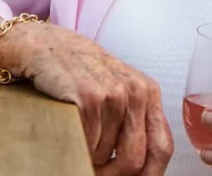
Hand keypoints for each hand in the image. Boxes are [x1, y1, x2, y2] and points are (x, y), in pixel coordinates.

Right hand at [3, 22, 172, 174]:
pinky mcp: (88, 98)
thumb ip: (134, 123)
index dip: (149, 175)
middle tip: (97, 169)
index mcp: (148, 93)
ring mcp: (113, 94)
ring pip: (105, 156)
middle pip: (133, 161)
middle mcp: (136, 92)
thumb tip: (141, 170)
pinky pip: (86, 145)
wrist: (49, 48)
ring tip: (82, 136)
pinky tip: (72, 126)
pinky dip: (77, 146)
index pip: (162, 148)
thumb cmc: (84, 75)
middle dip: (113, 174)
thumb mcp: (119, 92)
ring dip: (90, 157)